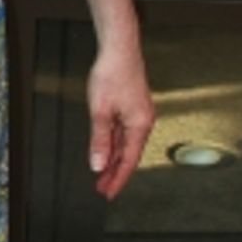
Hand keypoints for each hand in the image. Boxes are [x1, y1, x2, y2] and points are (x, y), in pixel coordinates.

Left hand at [86, 45, 154, 200]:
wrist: (119, 49)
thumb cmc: (112, 74)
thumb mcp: (100, 111)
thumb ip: (99, 140)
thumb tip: (98, 164)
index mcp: (139, 125)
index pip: (128, 161)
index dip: (117, 179)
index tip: (108, 193)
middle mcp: (143, 122)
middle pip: (128, 155)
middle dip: (114, 173)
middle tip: (102, 189)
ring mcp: (138, 114)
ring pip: (125, 144)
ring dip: (113, 159)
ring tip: (101, 174)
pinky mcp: (132, 107)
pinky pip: (124, 132)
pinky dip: (114, 144)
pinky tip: (106, 151)